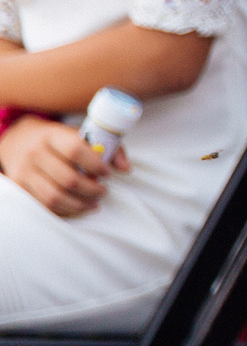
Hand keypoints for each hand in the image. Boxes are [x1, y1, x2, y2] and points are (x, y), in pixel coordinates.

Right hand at [1, 116, 122, 216]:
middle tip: (103, 191)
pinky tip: (78, 206)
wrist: (20, 141)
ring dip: (79, 204)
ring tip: (94, 203)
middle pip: (67, 179)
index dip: (96, 165)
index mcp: (52, 135)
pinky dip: (65, 210)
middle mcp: (35, 153)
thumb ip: (110, 148)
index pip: (75, 150)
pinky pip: (44, 205)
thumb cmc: (61, 140)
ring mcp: (25, 171)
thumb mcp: (82, 135)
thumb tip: (126, 169)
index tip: (108, 173)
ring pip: (54, 196)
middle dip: (92, 189)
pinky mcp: (20, 187)